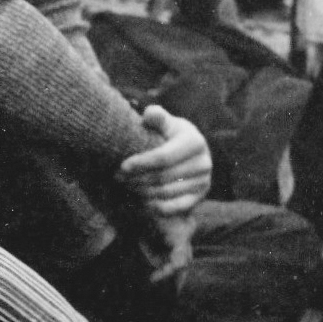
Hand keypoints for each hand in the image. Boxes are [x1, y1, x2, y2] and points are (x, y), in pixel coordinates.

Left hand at [116, 104, 211, 219]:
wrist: (191, 154)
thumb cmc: (172, 136)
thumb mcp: (167, 123)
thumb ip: (157, 117)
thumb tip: (149, 114)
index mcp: (195, 142)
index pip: (163, 157)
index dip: (141, 163)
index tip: (122, 166)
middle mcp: (204, 163)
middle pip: (162, 177)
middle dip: (137, 178)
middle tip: (118, 178)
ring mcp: (203, 182)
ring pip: (165, 193)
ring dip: (142, 191)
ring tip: (126, 186)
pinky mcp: (200, 197)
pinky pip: (174, 208)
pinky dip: (154, 206)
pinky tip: (141, 200)